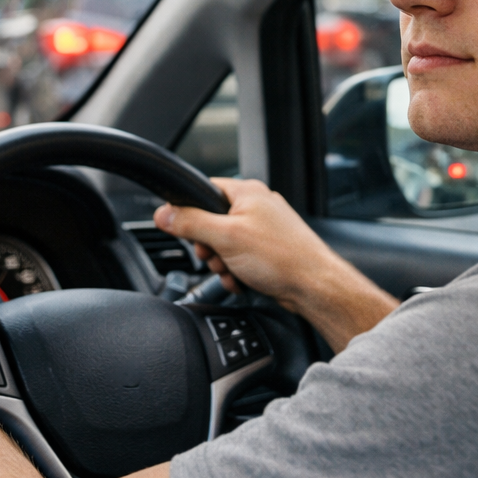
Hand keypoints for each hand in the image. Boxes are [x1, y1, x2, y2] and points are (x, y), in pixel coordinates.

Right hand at [152, 178, 342, 310]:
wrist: (314, 287)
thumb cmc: (282, 257)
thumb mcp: (225, 237)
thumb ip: (191, 223)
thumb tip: (163, 214)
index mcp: (247, 192)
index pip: (204, 191)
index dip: (190, 212)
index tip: (183, 229)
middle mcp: (256, 206)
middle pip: (211, 222)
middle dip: (208, 246)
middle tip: (215, 256)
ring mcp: (264, 229)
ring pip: (224, 244)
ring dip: (221, 263)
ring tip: (233, 271)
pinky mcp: (268, 250)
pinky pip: (239, 258)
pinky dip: (235, 271)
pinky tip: (241, 280)